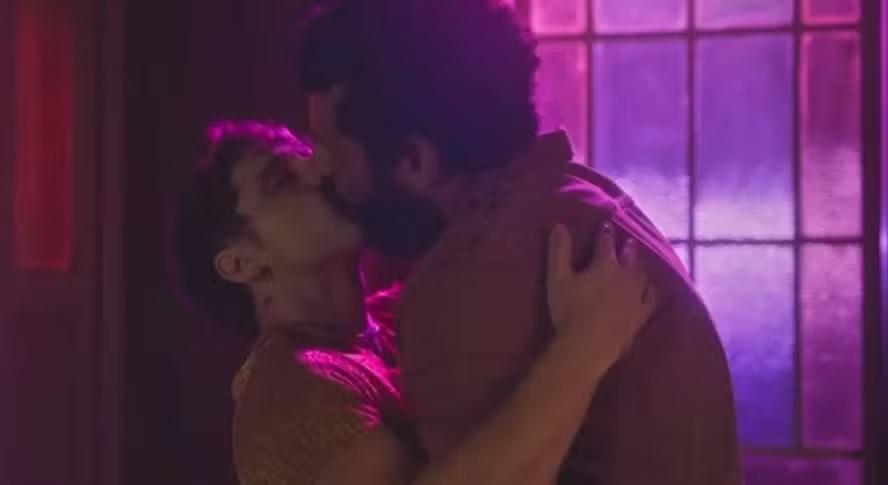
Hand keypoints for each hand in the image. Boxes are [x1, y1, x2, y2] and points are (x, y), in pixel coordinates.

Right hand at [546, 222, 657, 370]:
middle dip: (628, 247)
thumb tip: (559, 225)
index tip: (606, 226)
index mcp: (605, 265)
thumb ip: (559, 251)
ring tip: (639, 264)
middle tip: (629, 241)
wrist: (588, 345)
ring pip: (642, 276)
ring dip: (640, 267)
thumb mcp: (558, 278)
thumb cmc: (569, 310)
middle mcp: (625, 277)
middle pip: (629, 258)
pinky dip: (651, 292)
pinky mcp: (640, 316)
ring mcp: (636, 297)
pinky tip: (651, 290)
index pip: (606, 244)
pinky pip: (651, 300)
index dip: (605, 234)